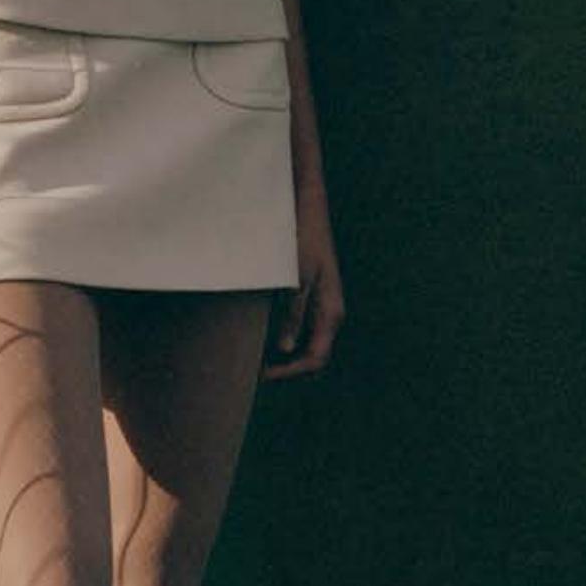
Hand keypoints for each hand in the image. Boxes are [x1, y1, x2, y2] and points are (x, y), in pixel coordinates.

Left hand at [262, 191, 343, 379]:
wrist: (307, 211)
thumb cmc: (303, 241)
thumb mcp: (296, 278)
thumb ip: (292, 313)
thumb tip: (285, 348)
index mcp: (330, 313)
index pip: (316, 359)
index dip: (290, 373)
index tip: (263, 374)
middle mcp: (328, 315)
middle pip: (313, 358)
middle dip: (287, 370)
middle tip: (255, 372)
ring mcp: (320, 308)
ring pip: (306, 345)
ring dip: (283, 356)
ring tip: (255, 357)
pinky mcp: (310, 299)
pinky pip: (300, 329)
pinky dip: (282, 339)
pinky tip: (261, 335)